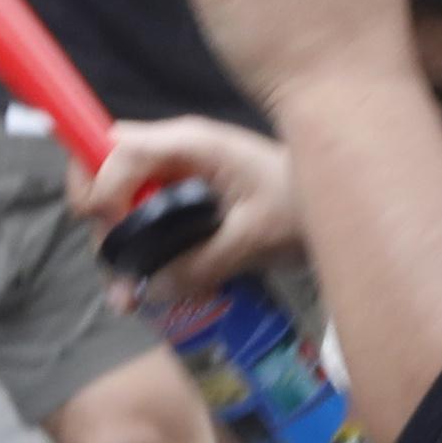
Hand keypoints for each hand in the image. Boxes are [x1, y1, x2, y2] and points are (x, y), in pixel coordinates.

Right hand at [75, 117, 309, 304]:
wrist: (342, 200)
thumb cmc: (303, 206)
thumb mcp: (255, 239)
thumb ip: (203, 263)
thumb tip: (151, 290)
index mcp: (192, 144)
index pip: (119, 150)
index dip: (103, 189)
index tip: (114, 237)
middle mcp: (174, 150)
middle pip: (102, 166)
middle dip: (99, 219)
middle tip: (119, 269)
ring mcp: (175, 171)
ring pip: (115, 195)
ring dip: (115, 245)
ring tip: (131, 298)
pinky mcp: (181, 195)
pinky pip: (139, 213)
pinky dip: (135, 250)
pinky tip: (146, 290)